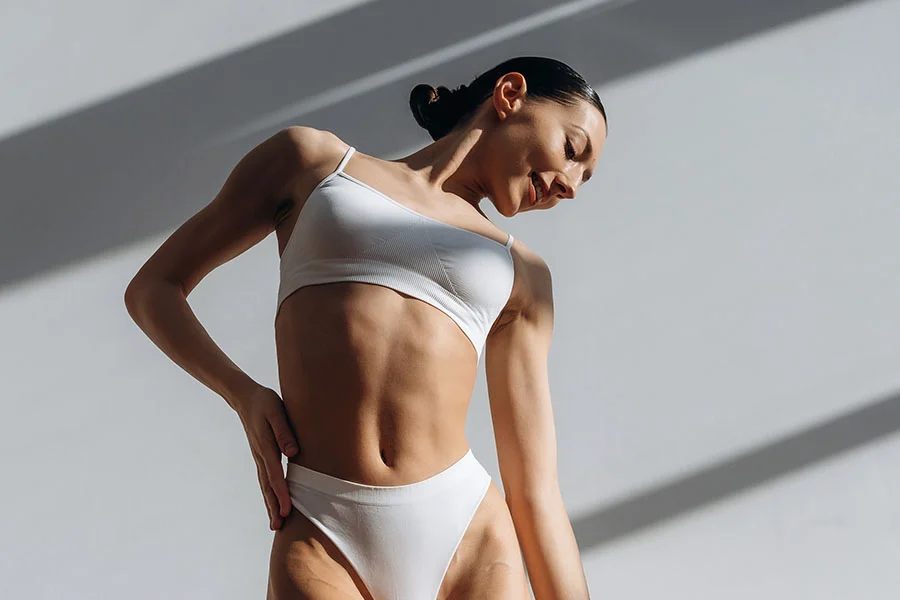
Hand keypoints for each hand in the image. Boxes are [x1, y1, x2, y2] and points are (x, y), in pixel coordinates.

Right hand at [236, 386, 299, 530]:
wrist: (246, 398)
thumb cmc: (265, 402)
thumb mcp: (277, 411)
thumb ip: (284, 431)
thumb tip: (293, 452)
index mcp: (266, 447)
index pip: (275, 476)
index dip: (282, 494)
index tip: (287, 511)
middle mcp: (261, 456)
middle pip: (267, 487)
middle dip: (274, 507)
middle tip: (278, 527)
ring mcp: (259, 457)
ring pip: (265, 485)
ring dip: (270, 504)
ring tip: (276, 524)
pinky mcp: (261, 455)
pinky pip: (265, 479)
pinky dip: (269, 493)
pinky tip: (273, 502)